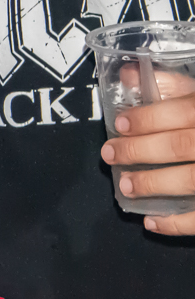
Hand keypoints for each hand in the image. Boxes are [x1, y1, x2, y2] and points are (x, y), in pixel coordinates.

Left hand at [101, 74, 194, 235]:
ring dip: (153, 185)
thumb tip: (128, 75)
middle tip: (111, 154)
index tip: (122, 124)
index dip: (150, 118)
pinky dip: (176, 223)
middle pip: (181, 146)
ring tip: (127, 185)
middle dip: (139, 151)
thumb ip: (176, 86)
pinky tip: (153, 221)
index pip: (185, 111)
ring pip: (190, 181)